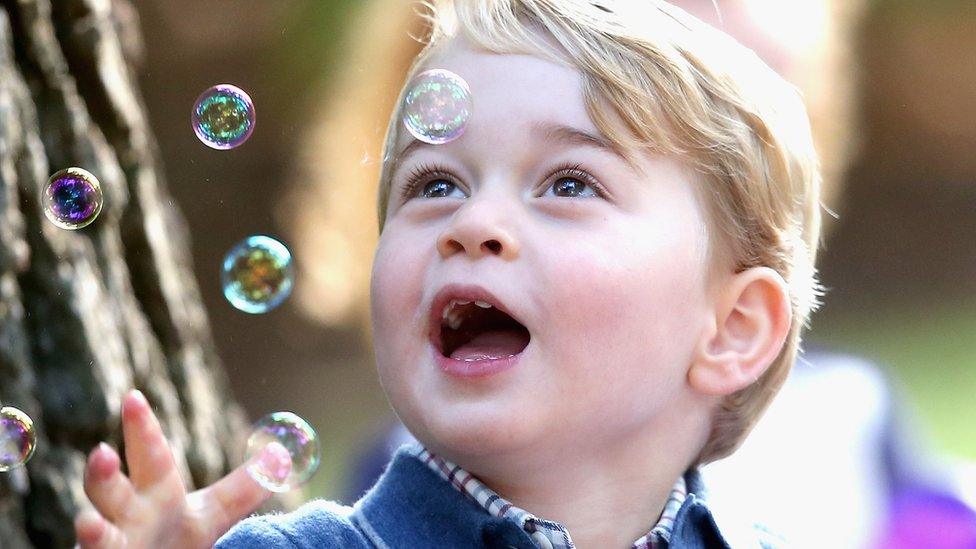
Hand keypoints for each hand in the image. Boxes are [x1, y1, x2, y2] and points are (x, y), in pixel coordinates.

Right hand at [74, 390, 288, 547]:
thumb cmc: (172, 542)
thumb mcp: (211, 516)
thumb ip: (242, 489)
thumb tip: (282, 454)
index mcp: (157, 496)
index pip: (152, 457)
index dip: (142, 429)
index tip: (133, 396)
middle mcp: (129, 517)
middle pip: (114, 489)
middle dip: (108, 468)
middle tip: (109, 440)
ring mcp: (114, 544)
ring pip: (97, 531)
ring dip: (93, 520)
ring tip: (91, 506)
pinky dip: (94, 546)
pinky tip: (92, 533)